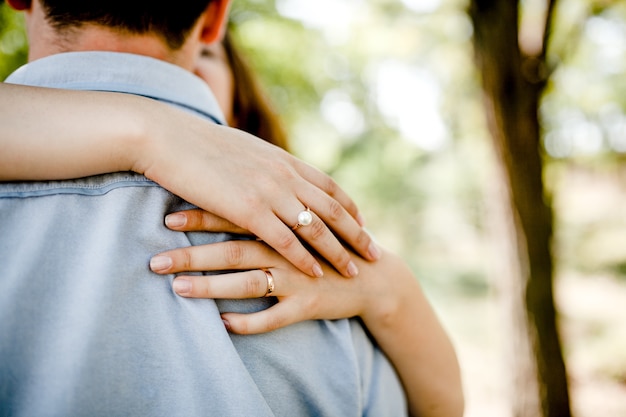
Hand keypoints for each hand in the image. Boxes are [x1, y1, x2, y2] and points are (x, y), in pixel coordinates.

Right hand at [136, 114, 380, 277]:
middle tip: (375, 252)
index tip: (363, 223)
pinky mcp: (248, 209)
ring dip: (338, 251)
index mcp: (283, 159)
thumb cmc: (197, 144)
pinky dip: (305, 258)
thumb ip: (263, 163)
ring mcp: (269, 191)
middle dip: (357, 233)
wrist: (168, 137)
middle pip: (332, 209)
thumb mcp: (242, 149)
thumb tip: (268, 170)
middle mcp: (284, 175)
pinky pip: (286, 240)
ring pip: (316, 227)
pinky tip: (317, 273)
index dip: (349, 207)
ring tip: (355, 271)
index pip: (329, 186)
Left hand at [149, 209, 464, 416]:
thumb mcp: (302, 218)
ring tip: (178, 290)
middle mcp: (285, 248)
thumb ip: (270, 205)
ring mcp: (296, 277)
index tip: (166, 218)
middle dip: (192, 255)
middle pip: (233, 249)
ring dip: (212, 287)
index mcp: (281, 222)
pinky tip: (224, 325)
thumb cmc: (328, 245)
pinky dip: (250, 322)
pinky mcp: (307, 303)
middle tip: (155, 262)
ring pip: (249, 282)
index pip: (235, 215)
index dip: (201, 216)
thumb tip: (232, 191)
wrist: (371, 274)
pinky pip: (274, 317)